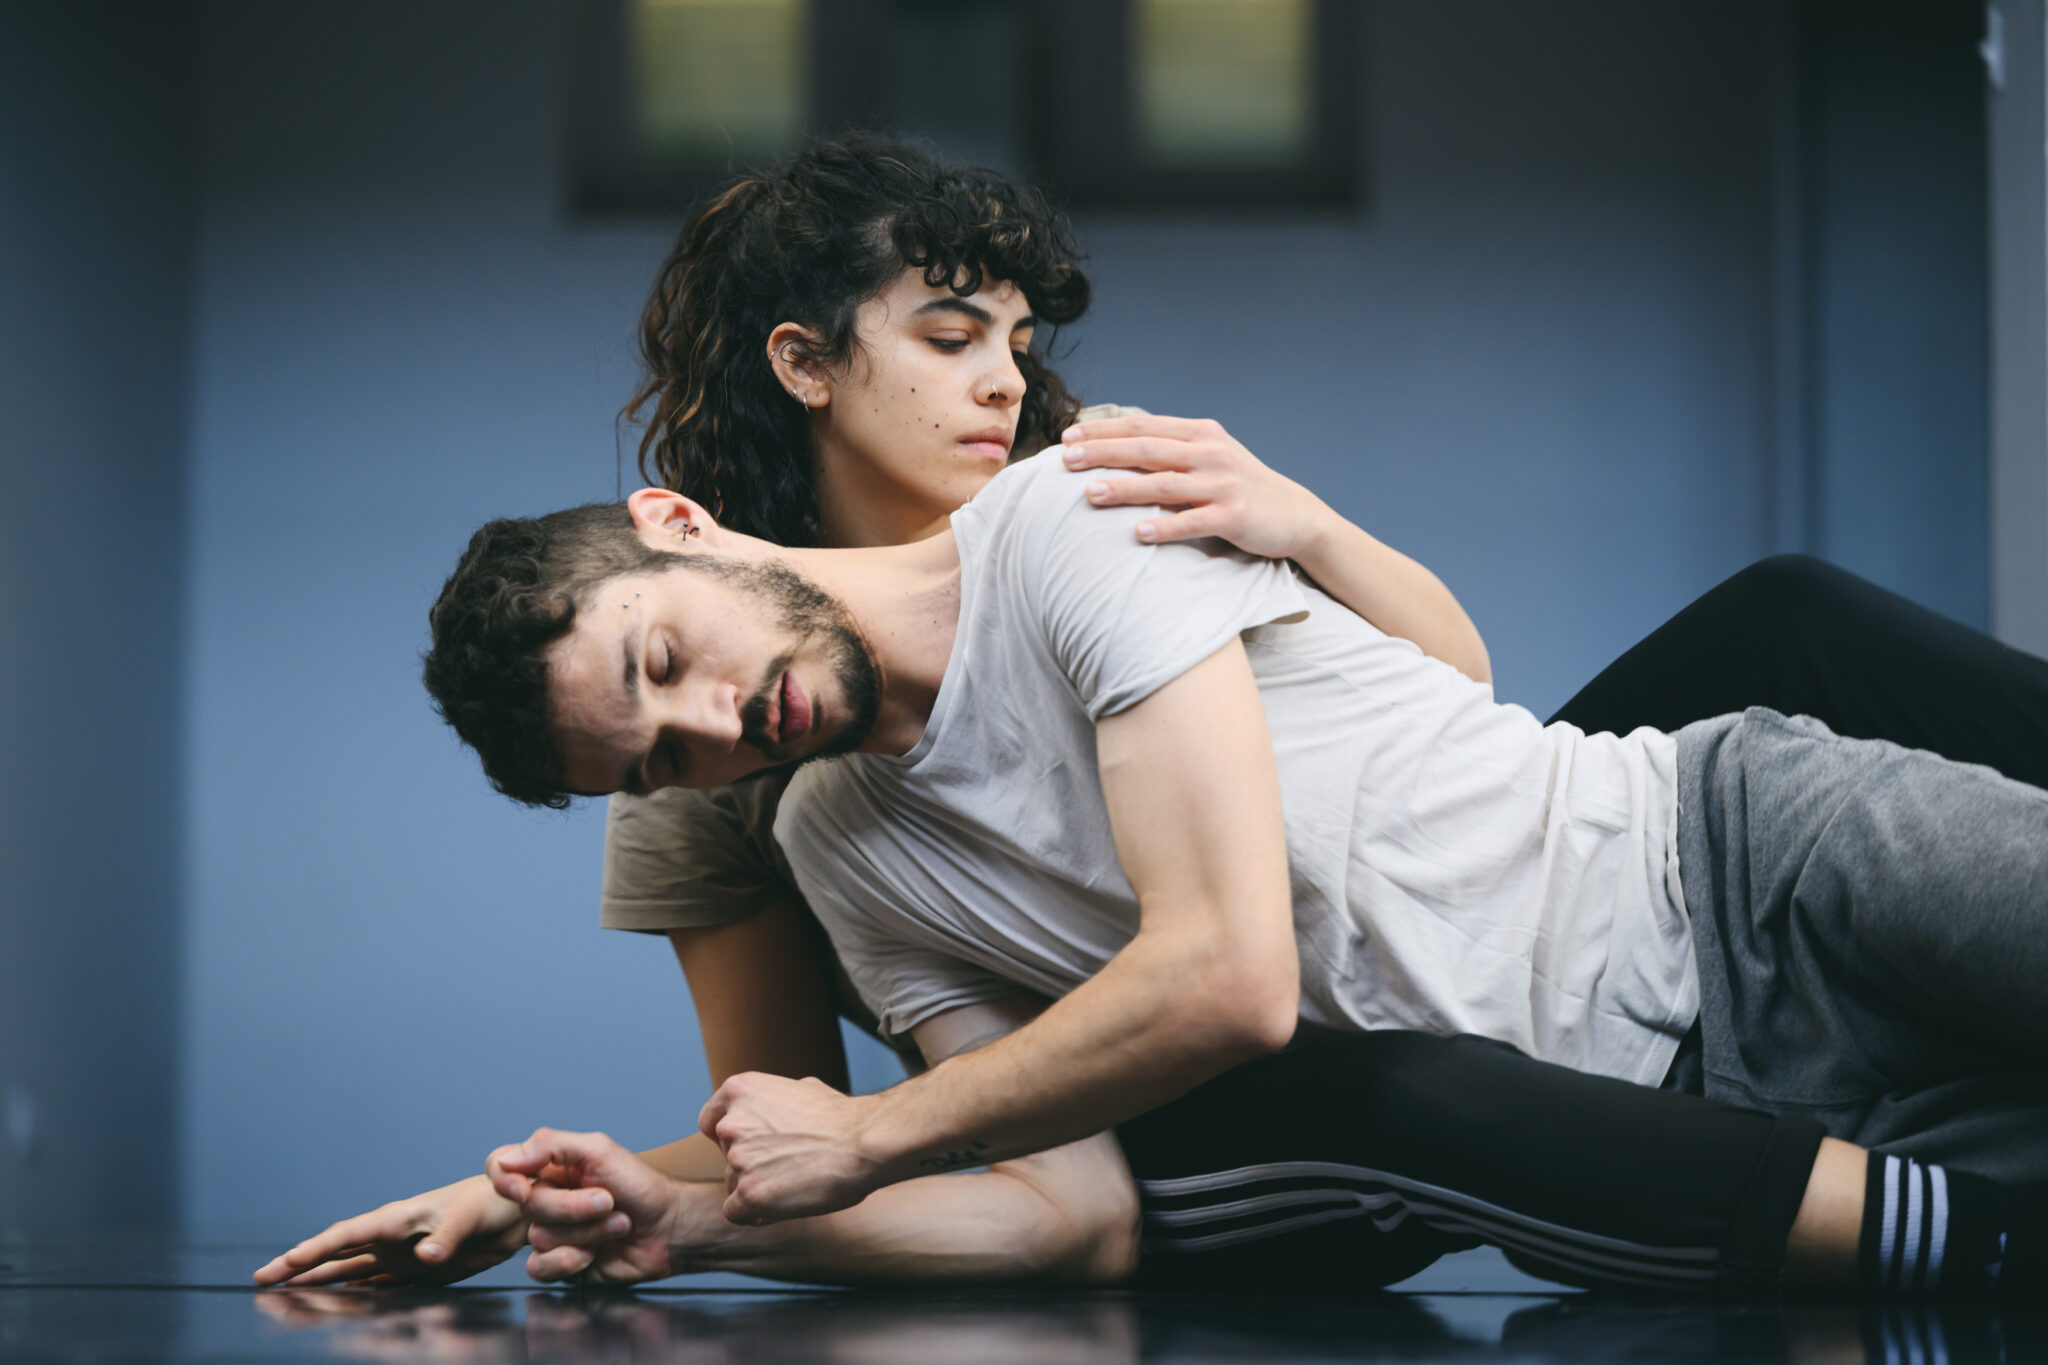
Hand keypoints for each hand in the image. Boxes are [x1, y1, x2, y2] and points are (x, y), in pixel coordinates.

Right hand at [253, 1173, 526, 1286]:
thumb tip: (423, 1259)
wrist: (517, 1210)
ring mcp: (401, 1254)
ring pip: (350, 1270)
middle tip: (260, 1281)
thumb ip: (445, 1238)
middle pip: (336, 1253)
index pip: (344, 1235)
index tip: (279, 1266)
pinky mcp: (417, 1271)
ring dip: (320, 1281)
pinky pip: (376, 1284)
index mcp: (397, 1218)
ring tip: (285, 1295)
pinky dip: (353, 1293)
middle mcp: (391, 1237)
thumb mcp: (468, 1216)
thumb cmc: (491, 1202)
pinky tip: (334, 1302)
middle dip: (299, 1266)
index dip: (311, 1251)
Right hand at [486, 1128, 687, 1285]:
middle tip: (609, 1201)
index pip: (500, 1168)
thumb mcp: (599, 1150)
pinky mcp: (558, 1265)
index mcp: (549, 1168)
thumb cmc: (639, 1185)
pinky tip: (595, 1253)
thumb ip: (550, 1145)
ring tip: (616, 1224)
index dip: (504, 1180)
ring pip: (538, 1237)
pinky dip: (570, 1260)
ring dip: (585, 1232)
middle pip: (529, 1206)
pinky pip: (539, 1267)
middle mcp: (545, 1199)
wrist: (668, 1228)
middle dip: (574, 1206)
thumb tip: (504, 1159)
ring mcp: (550, 1233)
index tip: (523, 1188)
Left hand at [699, 1072, 884, 1223]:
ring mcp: (737, 1160)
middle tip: (786, 1166)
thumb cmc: (843, 1118)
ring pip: (733, 1184)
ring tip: (793, 1184)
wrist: (864, 1143)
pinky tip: (783, 1206)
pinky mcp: (747, 1194)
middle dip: (750, 1163)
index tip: (754, 1146)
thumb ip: (774, 1100)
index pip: (711, 1122)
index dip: (733, 1138)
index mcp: (739, 1091)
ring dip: (756, 1188)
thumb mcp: (803, 1088)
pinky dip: (756, 1214)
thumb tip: (776, 1107)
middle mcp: (731, 1123)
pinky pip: (736, 1213)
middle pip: (726, 1155)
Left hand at [1060, 414, 1333, 560]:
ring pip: (1165, 483)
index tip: (1067, 436)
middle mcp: (1211, 453)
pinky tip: (1138, 533)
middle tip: (1066, 458)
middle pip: (1147, 449)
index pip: (1143, 426)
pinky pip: (1194, 521)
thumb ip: (1170, 450)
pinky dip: (1165, 526)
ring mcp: (1223, 484)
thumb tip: (1113, 449)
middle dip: (1103, 452)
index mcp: (1200, 433)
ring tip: (1090, 493)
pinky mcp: (1235, 516)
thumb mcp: (1208, 457)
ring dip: (1125, 488)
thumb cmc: (1239, 487)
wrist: (1294, 514)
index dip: (1103, 429)